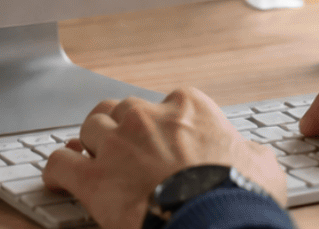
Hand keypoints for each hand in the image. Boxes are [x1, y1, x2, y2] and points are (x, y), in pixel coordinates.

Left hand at [43, 91, 285, 228]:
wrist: (211, 221)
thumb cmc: (238, 195)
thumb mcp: (261, 166)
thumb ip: (251, 152)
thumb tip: (254, 156)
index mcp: (189, 107)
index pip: (168, 102)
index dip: (165, 125)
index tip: (166, 141)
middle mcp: (148, 117)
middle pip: (121, 109)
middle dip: (121, 128)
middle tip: (126, 150)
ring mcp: (117, 145)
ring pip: (88, 128)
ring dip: (89, 144)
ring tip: (92, 160)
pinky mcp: (93, 178)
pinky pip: (59, 163)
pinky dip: (57, 171)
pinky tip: (60, 179)